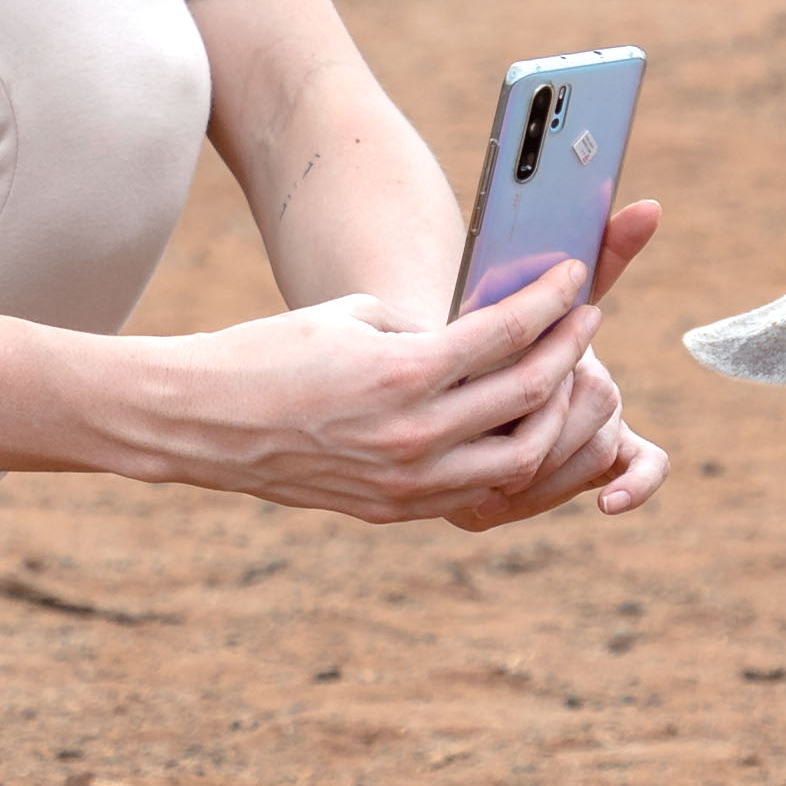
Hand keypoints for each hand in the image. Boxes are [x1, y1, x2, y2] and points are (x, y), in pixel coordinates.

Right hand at [118, 201, 665, 526]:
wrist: (200, 423)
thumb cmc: (269, 353)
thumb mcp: (352, 317)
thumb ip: (426, 328)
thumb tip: (484, 336)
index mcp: (402, 374)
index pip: (507, 334)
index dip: (550, 301)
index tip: (574, 275)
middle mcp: (413, 436)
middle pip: (529, 396)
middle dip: (568, 354)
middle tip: (585, 322)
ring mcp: (405, 482)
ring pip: (518, 459)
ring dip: (551, 417)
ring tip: (558, 381)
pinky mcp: (390, 510)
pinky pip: (474, 490)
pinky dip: (506, 458)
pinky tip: (512, 427)